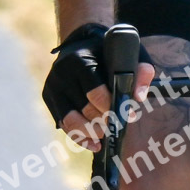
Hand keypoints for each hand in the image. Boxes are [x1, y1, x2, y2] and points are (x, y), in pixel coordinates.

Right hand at [43, 22, 154, 150]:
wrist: (79, 45)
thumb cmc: (108, 52)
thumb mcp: (127, 53)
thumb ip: (140, 71)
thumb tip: (138, 97)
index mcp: (80, 61)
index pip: (95, 91)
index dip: (112, 107)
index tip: (128, 116)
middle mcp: (62, 74)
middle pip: (84, 108)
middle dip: (103, 122)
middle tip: (118, 128)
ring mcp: (53, 87)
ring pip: (70, 120)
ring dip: (90, 133)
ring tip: (105, 137)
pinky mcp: (49, 98)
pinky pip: (64, 124)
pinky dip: (79, 138)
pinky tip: (94, 145)